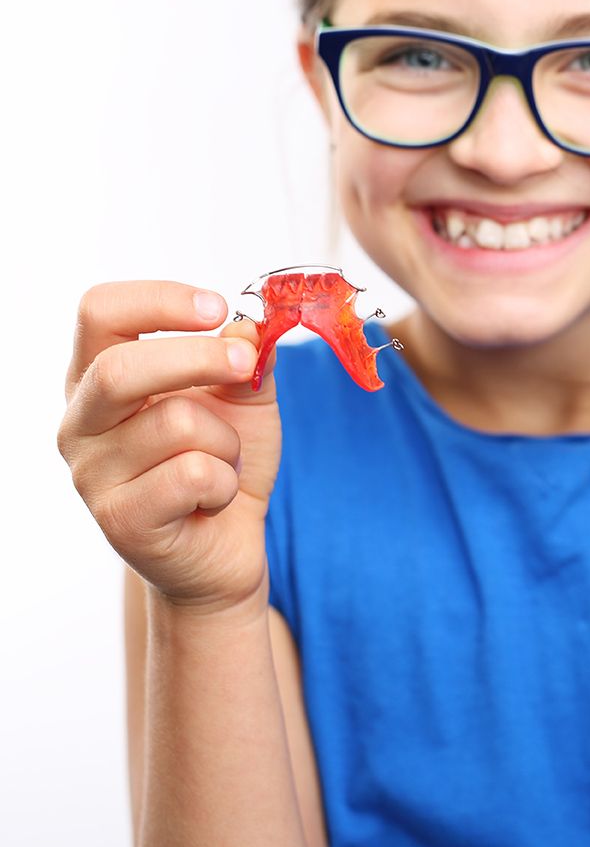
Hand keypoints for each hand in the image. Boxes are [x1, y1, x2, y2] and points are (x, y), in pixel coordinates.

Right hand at [57, 281, 280, 611]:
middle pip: (121, 368)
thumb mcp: (245, 399)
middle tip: (244, 365)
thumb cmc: (223, 463)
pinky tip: (212, 500)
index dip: (159, 300)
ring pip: (176, 423)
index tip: (215, 307)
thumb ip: (247, 358)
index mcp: (99, 377)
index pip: (99, 312)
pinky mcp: (120, 520)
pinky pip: (192, 475)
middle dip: (200, 360)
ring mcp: (92, 474)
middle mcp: (80, 422)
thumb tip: (250, 323)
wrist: (226, 546)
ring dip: (225, 442)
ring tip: (220, 464)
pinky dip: (224, 482)